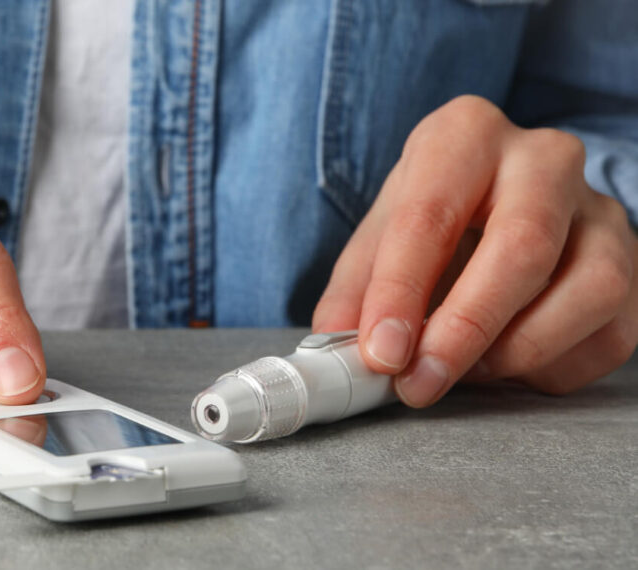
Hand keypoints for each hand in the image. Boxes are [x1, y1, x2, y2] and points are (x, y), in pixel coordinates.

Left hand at [313, 96, 637, 406]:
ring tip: (463, 370)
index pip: (430, 214)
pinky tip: (507, 365)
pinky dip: (552, 367)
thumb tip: (339, 350)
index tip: (380, 352)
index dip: (401, 291)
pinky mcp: (633, 265)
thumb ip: (355, 292)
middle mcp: (544, 159)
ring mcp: (600, 211)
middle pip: (523, 247)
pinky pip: (610, 333)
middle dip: (466, 327)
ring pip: (586, 290)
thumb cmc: (432, 218)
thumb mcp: (379, 237)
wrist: (497, 205)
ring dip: (516, 350)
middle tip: (419, 381)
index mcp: (465, 135)